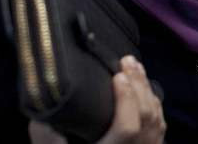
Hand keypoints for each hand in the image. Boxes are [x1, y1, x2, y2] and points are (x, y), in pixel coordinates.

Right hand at [29, 56, 165, 143]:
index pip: (128, 127)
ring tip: (135, 67)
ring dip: (147, 90)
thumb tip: (39, 116)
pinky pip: (158, 127)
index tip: (117, 75)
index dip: (126, 100)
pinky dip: (154, 104)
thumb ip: (45, 140)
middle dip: (139, 85)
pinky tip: (145, 90)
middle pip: (147, 117)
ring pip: (156, 120)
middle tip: (126, 61)